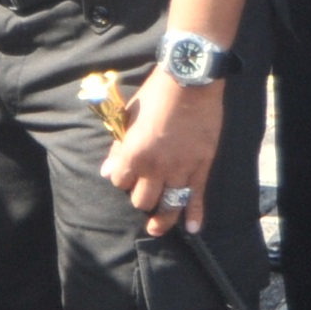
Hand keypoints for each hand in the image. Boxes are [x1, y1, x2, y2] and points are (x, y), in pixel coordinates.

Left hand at [103, 73, 223, 235]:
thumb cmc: (156, 93)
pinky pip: (197, 197)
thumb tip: (108, 171)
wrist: (191, 80)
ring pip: (169, 206)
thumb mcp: (129, 116)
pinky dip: (195, 215)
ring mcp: (181, 169)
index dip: (121, 178)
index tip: (125, 173)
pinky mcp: (202, 167)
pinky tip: (191, 229)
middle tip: (144, 191)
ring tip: (157, 227)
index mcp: (134, 153)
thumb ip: (118, 146)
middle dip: (140, 198)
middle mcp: (157, 167)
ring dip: (162, 219)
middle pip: (143, 200)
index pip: (120, 181)